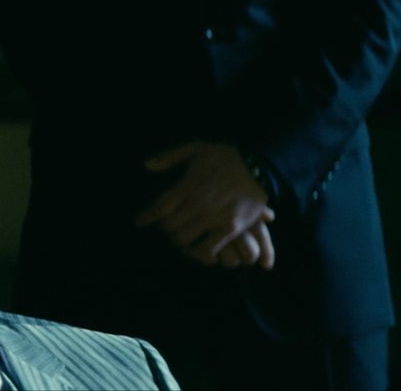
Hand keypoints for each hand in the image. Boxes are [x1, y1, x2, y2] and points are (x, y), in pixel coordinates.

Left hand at [136, 142, 275, 269]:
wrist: (262, 165)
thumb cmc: (226, 155)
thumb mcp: (196, 148)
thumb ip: (170, 157)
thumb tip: (146, 165)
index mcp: (188, 185)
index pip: (159, 208)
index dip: (146, 217)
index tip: (139, 222)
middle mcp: (198, 204)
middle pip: (169, 226)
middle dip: (162, 229)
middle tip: (162, 228)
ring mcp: (214, 218)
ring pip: (184, 239)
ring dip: (177, 240)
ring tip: (177, 237)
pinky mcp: (231, 228)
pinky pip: (207, 249)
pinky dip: (197, 252)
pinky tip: (194, 249)